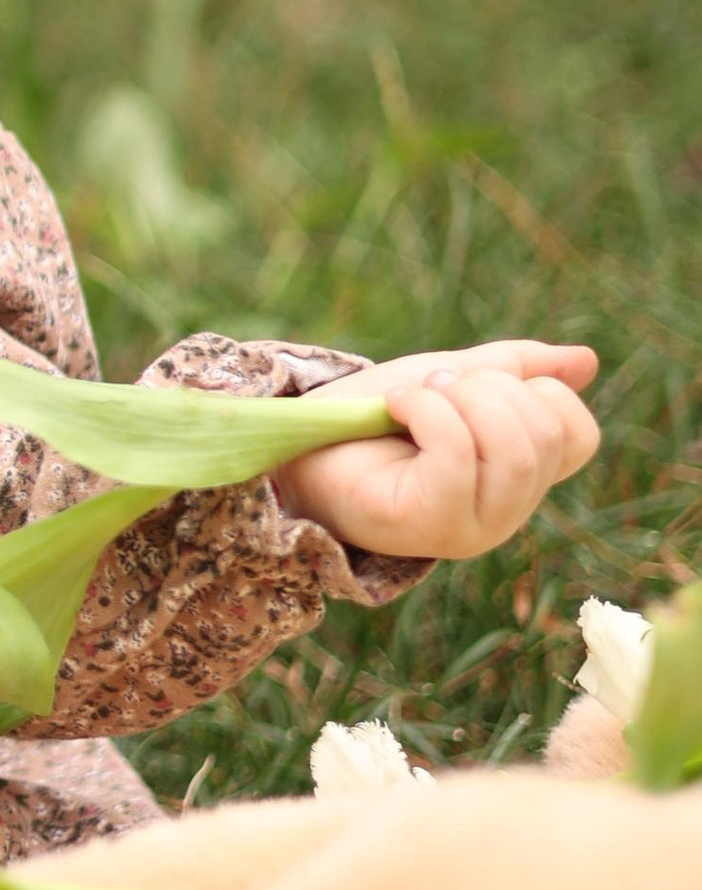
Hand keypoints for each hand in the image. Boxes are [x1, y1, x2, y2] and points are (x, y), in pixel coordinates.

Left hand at [271, 339, 600, 562]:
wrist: (301, 443)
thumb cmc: (373, 417)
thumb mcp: (453, 378)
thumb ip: (515, 369)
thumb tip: (588, 362)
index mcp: (519, 477)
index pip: (578, 435)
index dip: (538, 391)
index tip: (476, 380)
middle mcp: (505, 511)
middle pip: (544, 435)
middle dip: (488, 388)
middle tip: (434, 387)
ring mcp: (472, 528)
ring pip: (513, 448)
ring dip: (456, 399)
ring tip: (412, 398)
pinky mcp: (430, 526)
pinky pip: (458, 454)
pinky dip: (426, 410)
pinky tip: (394, 407)